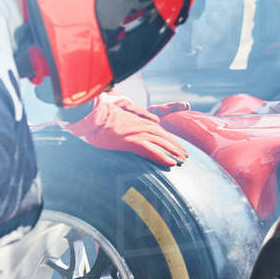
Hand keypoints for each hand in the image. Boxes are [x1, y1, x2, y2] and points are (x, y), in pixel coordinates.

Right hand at [66, 93, 187, 166]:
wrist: (93, 115)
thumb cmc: (102, 116)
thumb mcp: (122, 115)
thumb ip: (136, 119)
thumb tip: (149, 123)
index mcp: (141, 121)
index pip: (160, 131)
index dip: (170, 139)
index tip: (178, 146)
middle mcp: (143, 126)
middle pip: (165, 137)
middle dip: (176, 146)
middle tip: (186, 155)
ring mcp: (139, 133)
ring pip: (162, 144)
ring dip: (174, 152)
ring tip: (183, 160)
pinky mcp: (132, 141)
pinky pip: (151, 151)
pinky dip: (162, 157)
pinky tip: (171, 163)